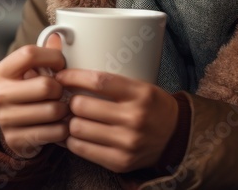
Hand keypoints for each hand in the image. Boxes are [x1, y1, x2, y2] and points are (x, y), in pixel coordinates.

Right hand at [0, 35, 68, 158]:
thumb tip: (58, 35)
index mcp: (0, 72)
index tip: (61, 64)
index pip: (29, 54)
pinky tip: (61, 124)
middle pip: (46, 86)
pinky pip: (55, 132)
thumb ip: (45, 53)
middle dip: (62, 89)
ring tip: (63, 108)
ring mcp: (5, 119)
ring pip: (54, 110)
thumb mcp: (32, 71)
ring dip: (65, 110)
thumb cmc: (28, 93)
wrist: (16, 130)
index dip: (53, 57)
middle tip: (62, 91)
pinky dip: (64, 128)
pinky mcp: (17, 140)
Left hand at [55, 69, 178, 173]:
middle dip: (70, 101)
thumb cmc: (152, 106)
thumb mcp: (140, 86)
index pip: (98, 81)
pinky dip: (73, 141)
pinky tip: (76, 134)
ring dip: (69, 122)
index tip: (61, 76)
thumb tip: (72, 77)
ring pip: (78, 128)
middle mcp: (134, 118)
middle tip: (69, 100)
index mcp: (140, 94)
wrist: (176, 137)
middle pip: (82, 106)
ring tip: (72, 118)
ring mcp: (127, 143)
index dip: (73, 77)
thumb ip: (112, 82)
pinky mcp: (120, 162)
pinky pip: (82, 149)